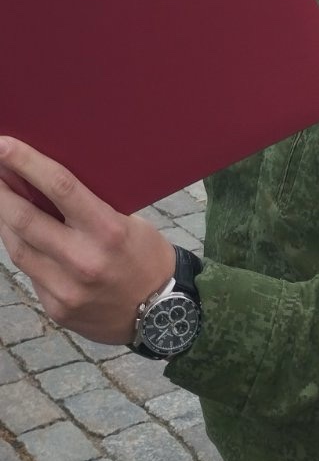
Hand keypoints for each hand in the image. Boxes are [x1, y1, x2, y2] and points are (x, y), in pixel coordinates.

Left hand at [0, 137, 175, 344]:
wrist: (161, 315)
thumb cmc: (146, 257)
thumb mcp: (129, 223)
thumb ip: (89, 208)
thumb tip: (46, 183)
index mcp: (108, 230)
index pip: (59, 187)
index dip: (26, 163)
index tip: (3, 145)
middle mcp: (84, 260)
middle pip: (26, 219)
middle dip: (1, 190)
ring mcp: (67, 289)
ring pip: (19, 247)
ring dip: (4, 219)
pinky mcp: (57, 308)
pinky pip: (30, 272)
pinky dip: (22, 249)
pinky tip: (19, 235)